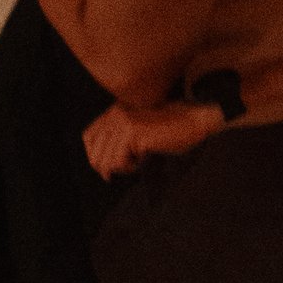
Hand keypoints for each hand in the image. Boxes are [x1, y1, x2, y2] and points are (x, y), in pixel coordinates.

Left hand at [83, 98, 221, 177]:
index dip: (97, 157)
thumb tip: (101, 171)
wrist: (193, 122)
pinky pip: (118, 162)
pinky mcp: (131, 131)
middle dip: (110, 166)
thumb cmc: (171, 133)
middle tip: (132, 165)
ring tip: (140, 159)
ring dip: (123, 167)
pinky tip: (144, 157)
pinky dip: (130, 167)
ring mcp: (121, 121)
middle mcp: (114, 114)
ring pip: (105, 161)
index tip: (113, 168)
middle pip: (94, 153)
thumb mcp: (139, 134)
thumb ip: (118, 143)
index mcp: (114, 112)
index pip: (88, 139)